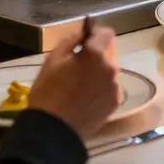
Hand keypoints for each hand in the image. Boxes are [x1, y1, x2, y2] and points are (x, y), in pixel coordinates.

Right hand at [26, 26, 120, 140]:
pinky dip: (101, 86)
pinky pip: (110, 86)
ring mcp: (115, 87)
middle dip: (97, 53)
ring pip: (110, 70)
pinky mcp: (115, 103)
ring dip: (99, 71)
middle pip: (109, 52)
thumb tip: (83, 35)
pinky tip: (86, 96)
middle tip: (78, 63)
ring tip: (80, 83)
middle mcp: (111, 69)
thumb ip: (71, 41)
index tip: (85, 39)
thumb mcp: (52, 60)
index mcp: (96, 55)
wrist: (53, 130)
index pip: (107, 33)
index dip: (96, 33)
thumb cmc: (48, 92)